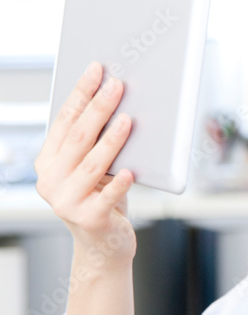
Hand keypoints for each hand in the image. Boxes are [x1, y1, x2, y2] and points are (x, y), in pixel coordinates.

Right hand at [34, 62, 135, 265]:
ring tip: (128, 119)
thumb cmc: (102, 196)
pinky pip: (107, 197)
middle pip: (79, 137)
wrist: (104, 245)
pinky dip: (119, 184)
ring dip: (111, 141)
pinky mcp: (89, 220)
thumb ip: (95, 141)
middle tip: (117, 85)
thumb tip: (117, 98)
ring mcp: (67, 202)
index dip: (81, 92)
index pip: (64, 120)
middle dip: (99, 108)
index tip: (97, 69)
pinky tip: (132, 171)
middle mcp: (51, 180)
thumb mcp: (93, 167)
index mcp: (48, 161)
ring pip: (93, 164)